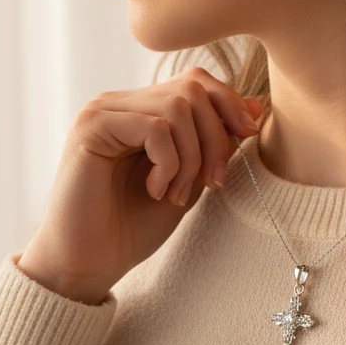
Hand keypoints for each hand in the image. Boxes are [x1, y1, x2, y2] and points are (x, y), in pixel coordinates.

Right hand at [17, 67, 262, 303]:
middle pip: (193, 87)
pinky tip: (156, 190)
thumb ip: (216, 142)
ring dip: (192, 156)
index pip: (197, 80)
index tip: (248, 136)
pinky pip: (154, 128)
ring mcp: (103, 110)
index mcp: (143, 109)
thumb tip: (257, 104)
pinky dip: (169, 163)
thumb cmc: (134, 226)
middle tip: (213, 182)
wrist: (88, 264)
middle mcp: (121, 102)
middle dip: (216, 136)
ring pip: (177, 106)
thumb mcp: (191, 178)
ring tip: (177, 193)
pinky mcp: (91, 127)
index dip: (229, 104)